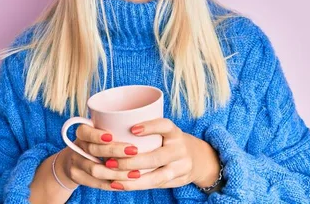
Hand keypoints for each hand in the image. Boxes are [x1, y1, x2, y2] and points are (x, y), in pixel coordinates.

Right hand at [56, 124, 142, 190]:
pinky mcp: (77, 177)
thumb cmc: (94, 143)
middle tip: (134, 150)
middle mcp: (77, 147)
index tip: (111, 136)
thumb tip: (143, 122)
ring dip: (117, 172)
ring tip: (135, 172)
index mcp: (82, 133)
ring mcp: (75, 163)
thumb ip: (114, 127)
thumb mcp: (98, 131)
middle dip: (115, 151)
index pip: (85, 131)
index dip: (97, 134)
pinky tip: (126, 181)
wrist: (72, 162)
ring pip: (95, 170)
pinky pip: (97, 183)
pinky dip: (113, 183)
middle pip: (93, 150)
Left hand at [105, 118, 220, 190]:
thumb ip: (147, 130)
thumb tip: (110, 125)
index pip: (165, 126)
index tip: (132, 129)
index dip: (150, 127)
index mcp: (175, 133)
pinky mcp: (178, 181)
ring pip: (156, 177)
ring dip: (132, 179)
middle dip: (132, 162)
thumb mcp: (165, 132)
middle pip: (156, 157)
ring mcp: (181, 167)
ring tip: (113, 179)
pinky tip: (120, 185)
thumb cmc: (171, 141)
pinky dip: (137, 186)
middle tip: (110, 161)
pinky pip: (156, 186)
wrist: (199, 158)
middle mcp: (180, 149)